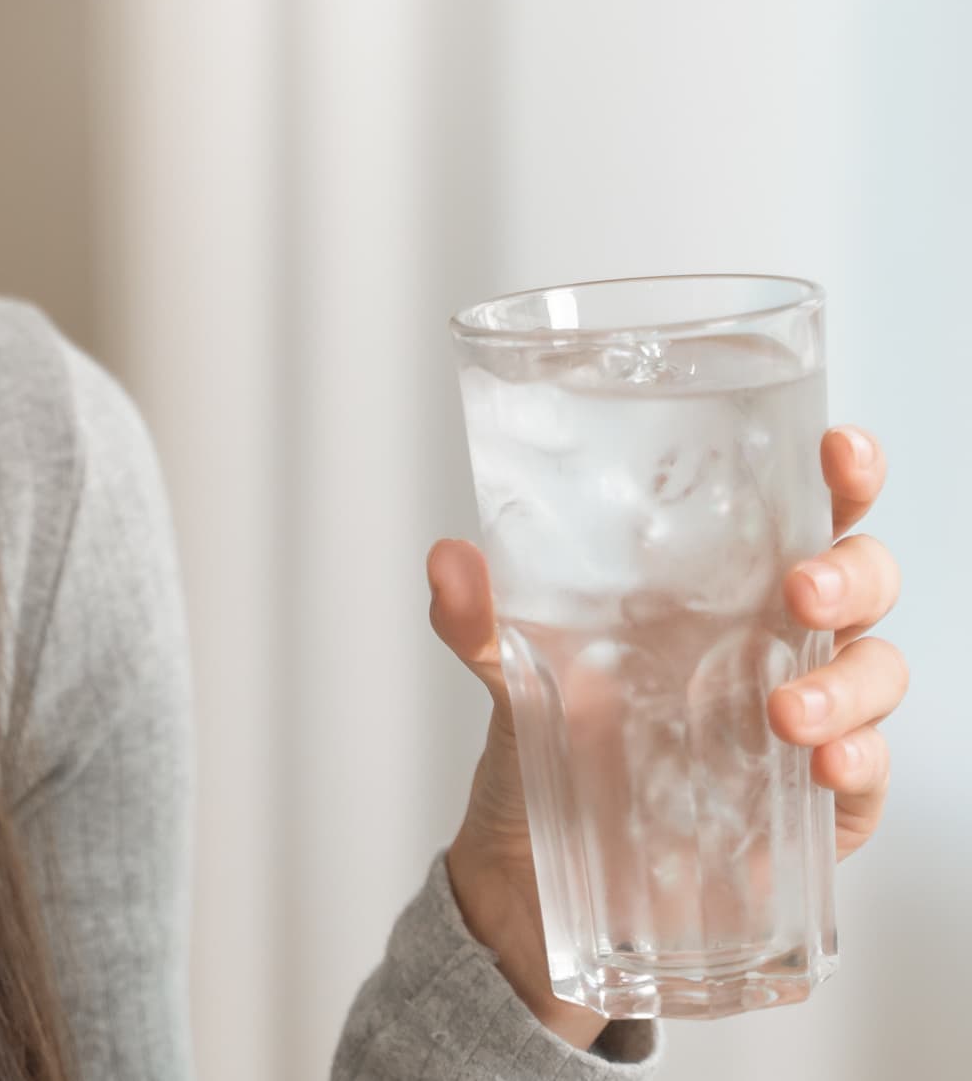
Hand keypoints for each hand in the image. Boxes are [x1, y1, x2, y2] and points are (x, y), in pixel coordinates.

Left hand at [429, 425, 904, 1046]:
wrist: (539, 872)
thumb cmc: (552, 745)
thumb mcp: (509, 674)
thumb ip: (480, 620)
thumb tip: (449, 560)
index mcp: (718, 587)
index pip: (801, 511)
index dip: (840, 477)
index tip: (839, 452)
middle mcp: (774, 641)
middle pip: (861, 579)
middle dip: (851, 574)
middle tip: (801, 590)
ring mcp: (804, 716)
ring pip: (874, 672)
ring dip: (847, 683)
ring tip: (785, 712)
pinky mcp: (815, 802)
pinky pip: (866, 771)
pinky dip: (858, 762)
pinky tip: (823, 765)